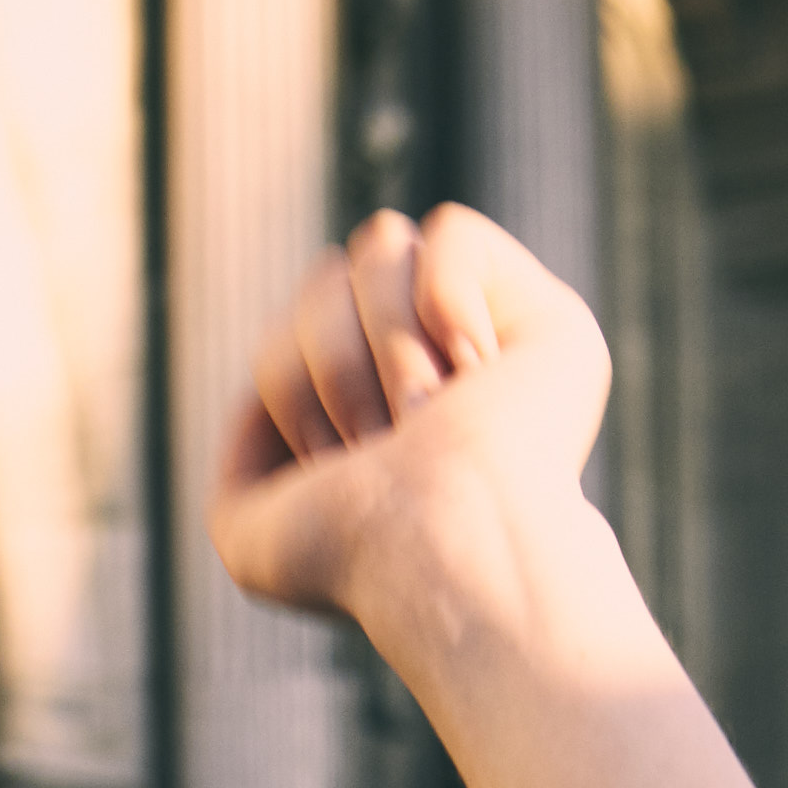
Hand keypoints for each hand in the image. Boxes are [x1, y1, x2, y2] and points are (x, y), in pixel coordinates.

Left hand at [209, 204, 608, 634]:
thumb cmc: (348, 555)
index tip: (328, 464)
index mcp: (361, 412)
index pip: (288, 325)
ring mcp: (488, 344)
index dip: (285, 383)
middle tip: (383, 444)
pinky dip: (446, 296)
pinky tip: (476, 369)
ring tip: (430, 421)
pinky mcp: (547, 319)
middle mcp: (425, 371)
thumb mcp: (246, 529)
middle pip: (326, 276)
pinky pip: (453, 232)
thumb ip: (240, 454)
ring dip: (388, 348)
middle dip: (333, 363)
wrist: (438, 546)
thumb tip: (275, 389)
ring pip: (383, 247)